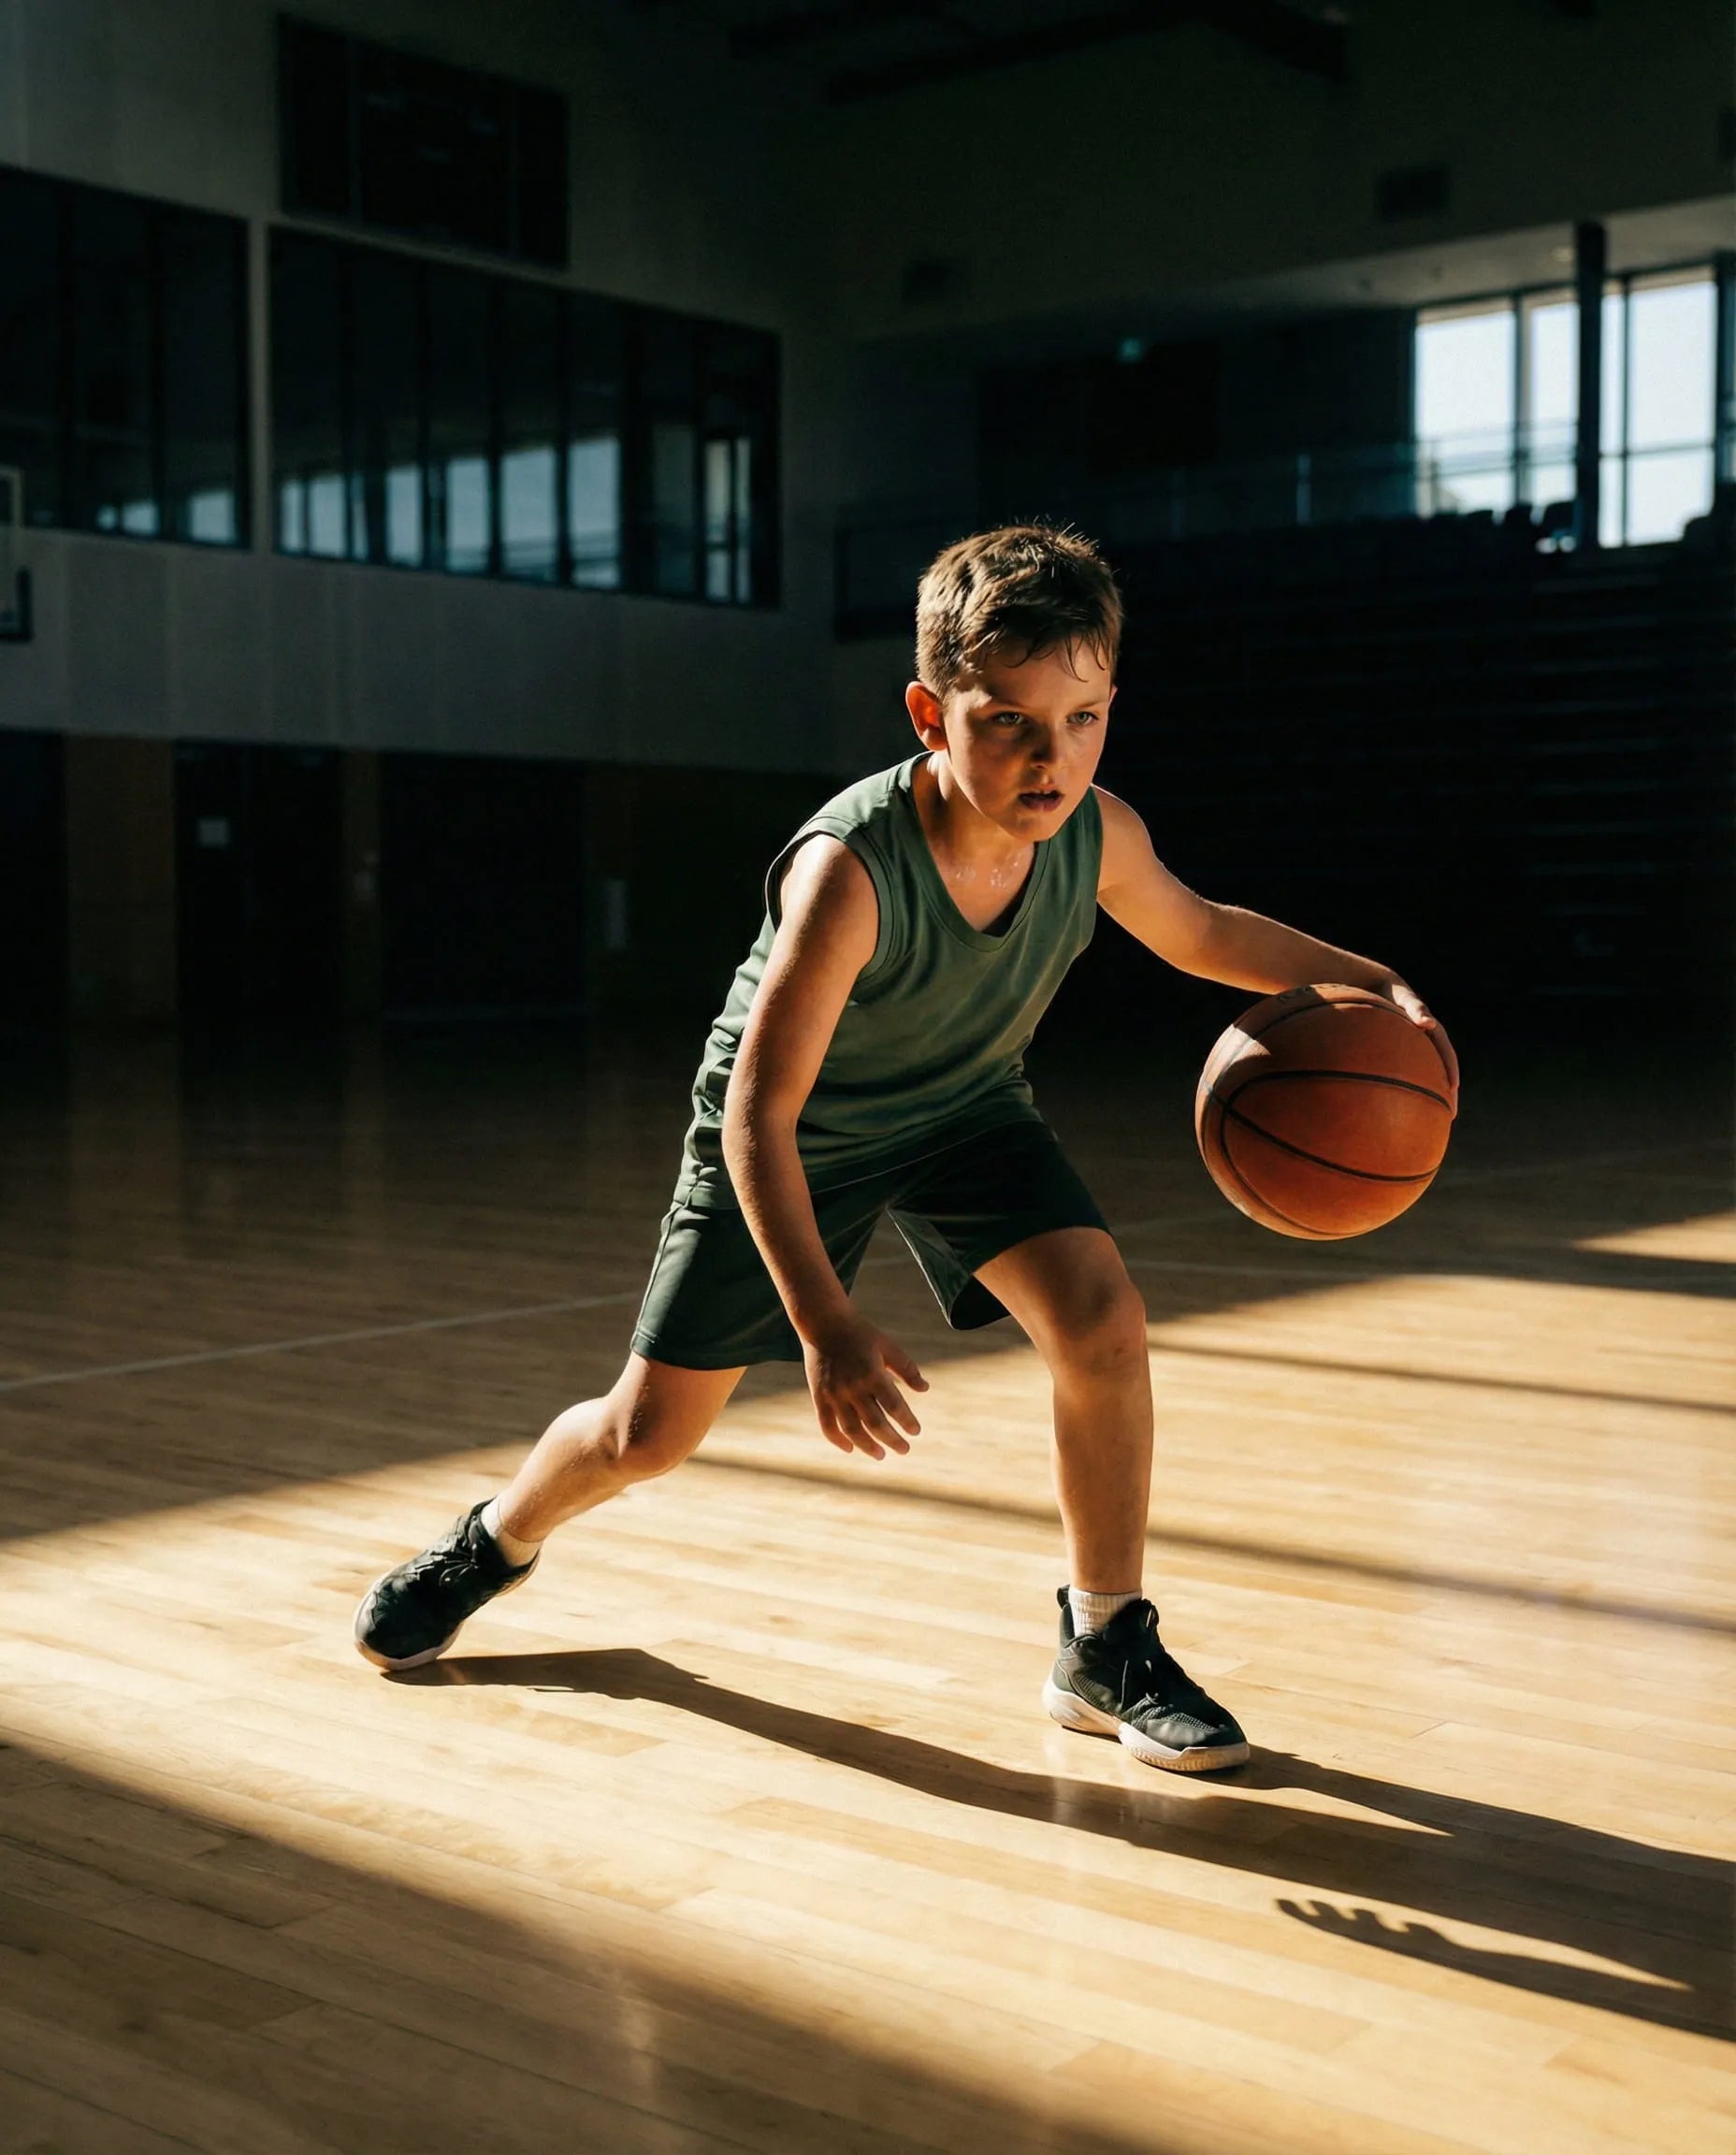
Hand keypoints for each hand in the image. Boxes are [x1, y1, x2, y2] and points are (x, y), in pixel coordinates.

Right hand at [802, 1313, 927, 1458]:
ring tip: (880, 1455)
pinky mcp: (819, 1396)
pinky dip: (838, 1440)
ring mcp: (834, 1393)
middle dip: (892, 1440)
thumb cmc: (860, 1334)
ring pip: (852, 1430)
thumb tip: (925, 1389)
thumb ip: (907, 1369)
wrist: (823, 1323)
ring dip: (867, 1446)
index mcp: (873, 1373)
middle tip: (904, 1449)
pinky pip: (827, 1426)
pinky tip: (851, 1448)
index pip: (894, 1406)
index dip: (907, 1421)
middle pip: (875, 1423)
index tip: (916, 1431)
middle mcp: (853, 1387)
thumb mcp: (888, 1346)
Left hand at [1381, 977, 1459, 1114]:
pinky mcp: (1405, 1054)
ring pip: (1429, 1075)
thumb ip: (1415, 1008)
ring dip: (1434, 1094)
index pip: (1446, 1053)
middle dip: (1448, 1093)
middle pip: (1442, 1070)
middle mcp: (1428, 1041)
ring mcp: (1417, 1048)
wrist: (1380, 988)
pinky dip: (1416, 1088)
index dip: (1451, 1070)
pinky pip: (1413, 1074)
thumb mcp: (1404, 998)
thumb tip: (1428, 1023)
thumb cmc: (1391, 993)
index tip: (1453, 1089)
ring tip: (1437, 1116)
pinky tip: (1409, 1105)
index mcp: (1432, 1030)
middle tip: (1451, 1115)